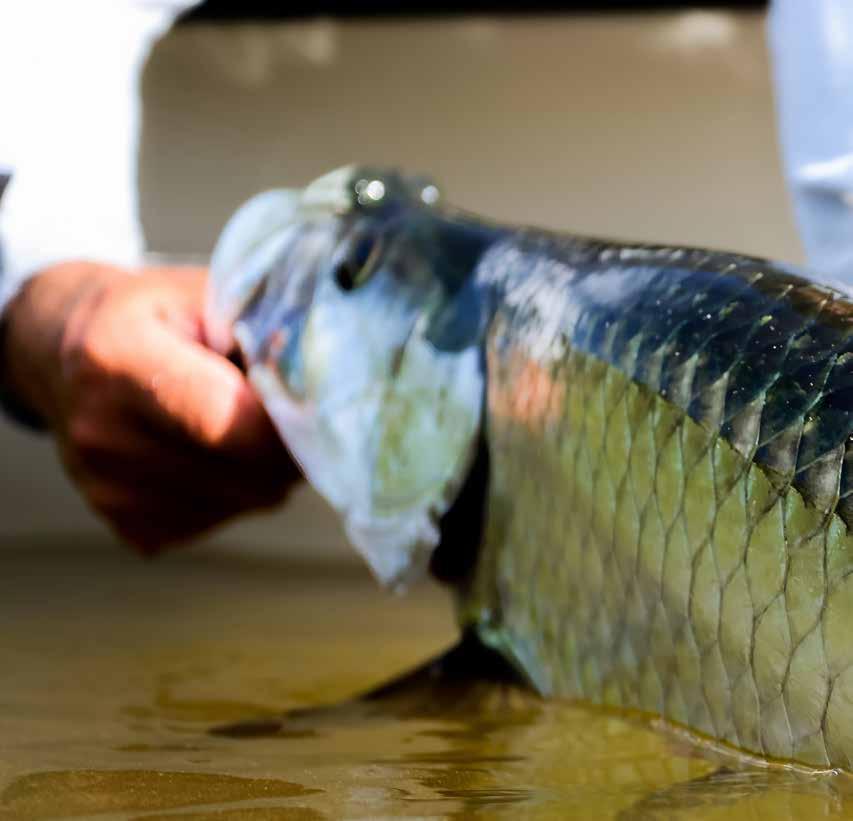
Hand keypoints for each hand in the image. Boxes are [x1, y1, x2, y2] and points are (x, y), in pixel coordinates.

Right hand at [2, 262, 298, 552]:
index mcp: (118, 360)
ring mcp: (109, 492)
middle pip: (247, 475)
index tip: (319, 405)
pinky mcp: (127, 527)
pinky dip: (236, 492)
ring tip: (244, 425)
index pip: (230, 422)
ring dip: (265, 471)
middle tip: (290, 411)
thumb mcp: (203, 294)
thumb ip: (264, 330)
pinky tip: (213, 452)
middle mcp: (104, 436)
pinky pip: (220, 521)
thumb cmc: (153, 315)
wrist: (65, 354)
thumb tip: (329, 382)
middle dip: (288, 448)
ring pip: (245, 503)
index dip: (291, 424)